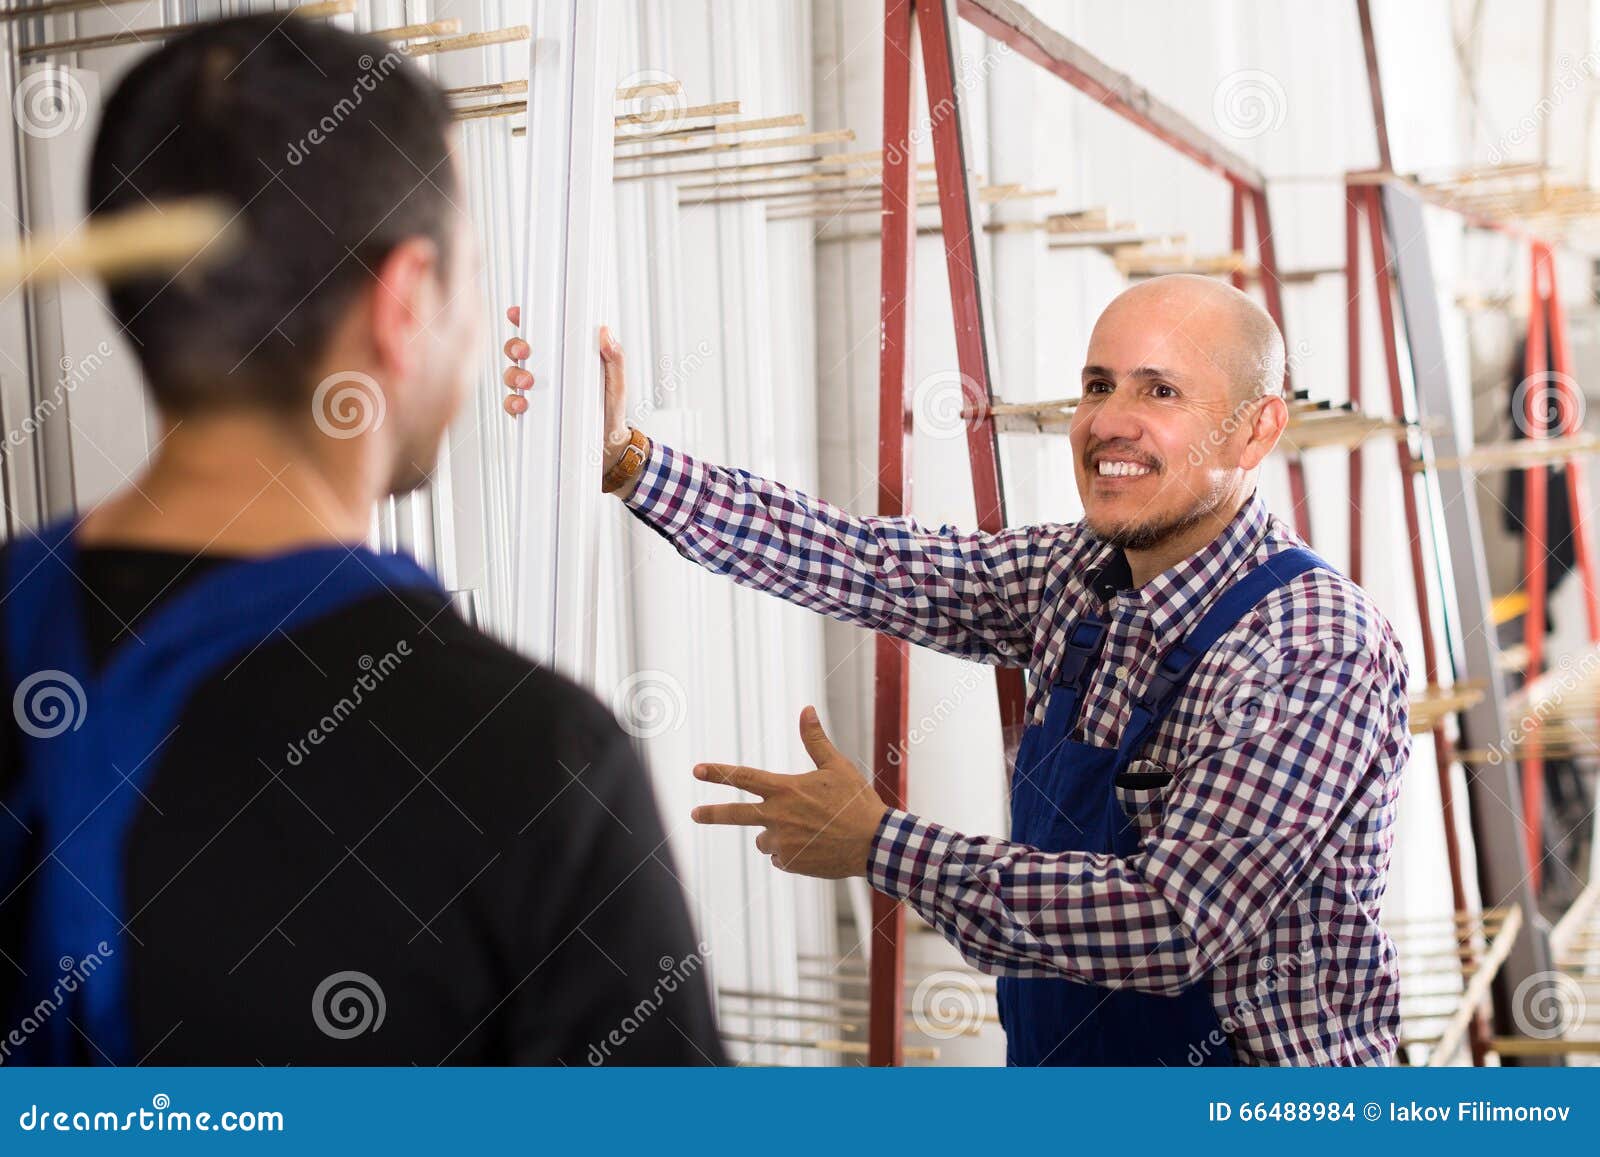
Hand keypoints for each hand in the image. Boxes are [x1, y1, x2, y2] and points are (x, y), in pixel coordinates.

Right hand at [500, 306, 635, 483]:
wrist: (607, 445)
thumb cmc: (611, 410)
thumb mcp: (616, 382)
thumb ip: (614, 358)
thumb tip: (605, 332)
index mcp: (563, 357)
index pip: (540, 333)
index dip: (524, 320)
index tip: (517, 313)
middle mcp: (546, 371)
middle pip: (518, 351)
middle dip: (515, 346)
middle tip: (525, 351)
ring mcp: (536, 392)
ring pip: (511, 375)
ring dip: (513, 374)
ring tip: (528, 382)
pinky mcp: (531, 414)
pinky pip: (512, 405)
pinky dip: (513, 403)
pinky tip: (522, 404)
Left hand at [691, 707, 888, 879]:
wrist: (873, 845)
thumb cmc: (856, 802)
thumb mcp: (837, 767)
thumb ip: (815, 740)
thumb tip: (806, 709)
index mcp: (786, 789)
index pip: (743, 778)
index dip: (718, 773)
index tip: (697, 770)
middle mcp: (778, 816)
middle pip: (734, 815)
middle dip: (712, 813)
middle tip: (694, 813)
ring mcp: (782, 843)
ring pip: (763, 838)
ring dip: (775, 834)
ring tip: (808, 830)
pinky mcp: (790, 863)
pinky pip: (779, 857)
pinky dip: (790, 852)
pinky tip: (813, 846)